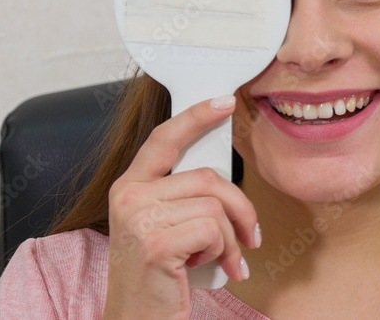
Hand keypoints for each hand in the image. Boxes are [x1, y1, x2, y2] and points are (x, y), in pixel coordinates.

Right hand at [103, 95, 259, 319]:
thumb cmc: (159, 276)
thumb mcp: (164, 226)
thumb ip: (182, 196)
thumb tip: (222, 175)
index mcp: (129, 187)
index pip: (164, 138)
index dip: (196, 116)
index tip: (225, 103)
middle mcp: (128, 196)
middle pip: (207, 177)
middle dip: (240, 207)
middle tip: (251, 235)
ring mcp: (139, 218)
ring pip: (215, 205)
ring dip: (232, 238)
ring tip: (225, 260)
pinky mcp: (156, 242)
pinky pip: (214, 229)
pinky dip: (224, 252)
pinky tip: (209, 268)